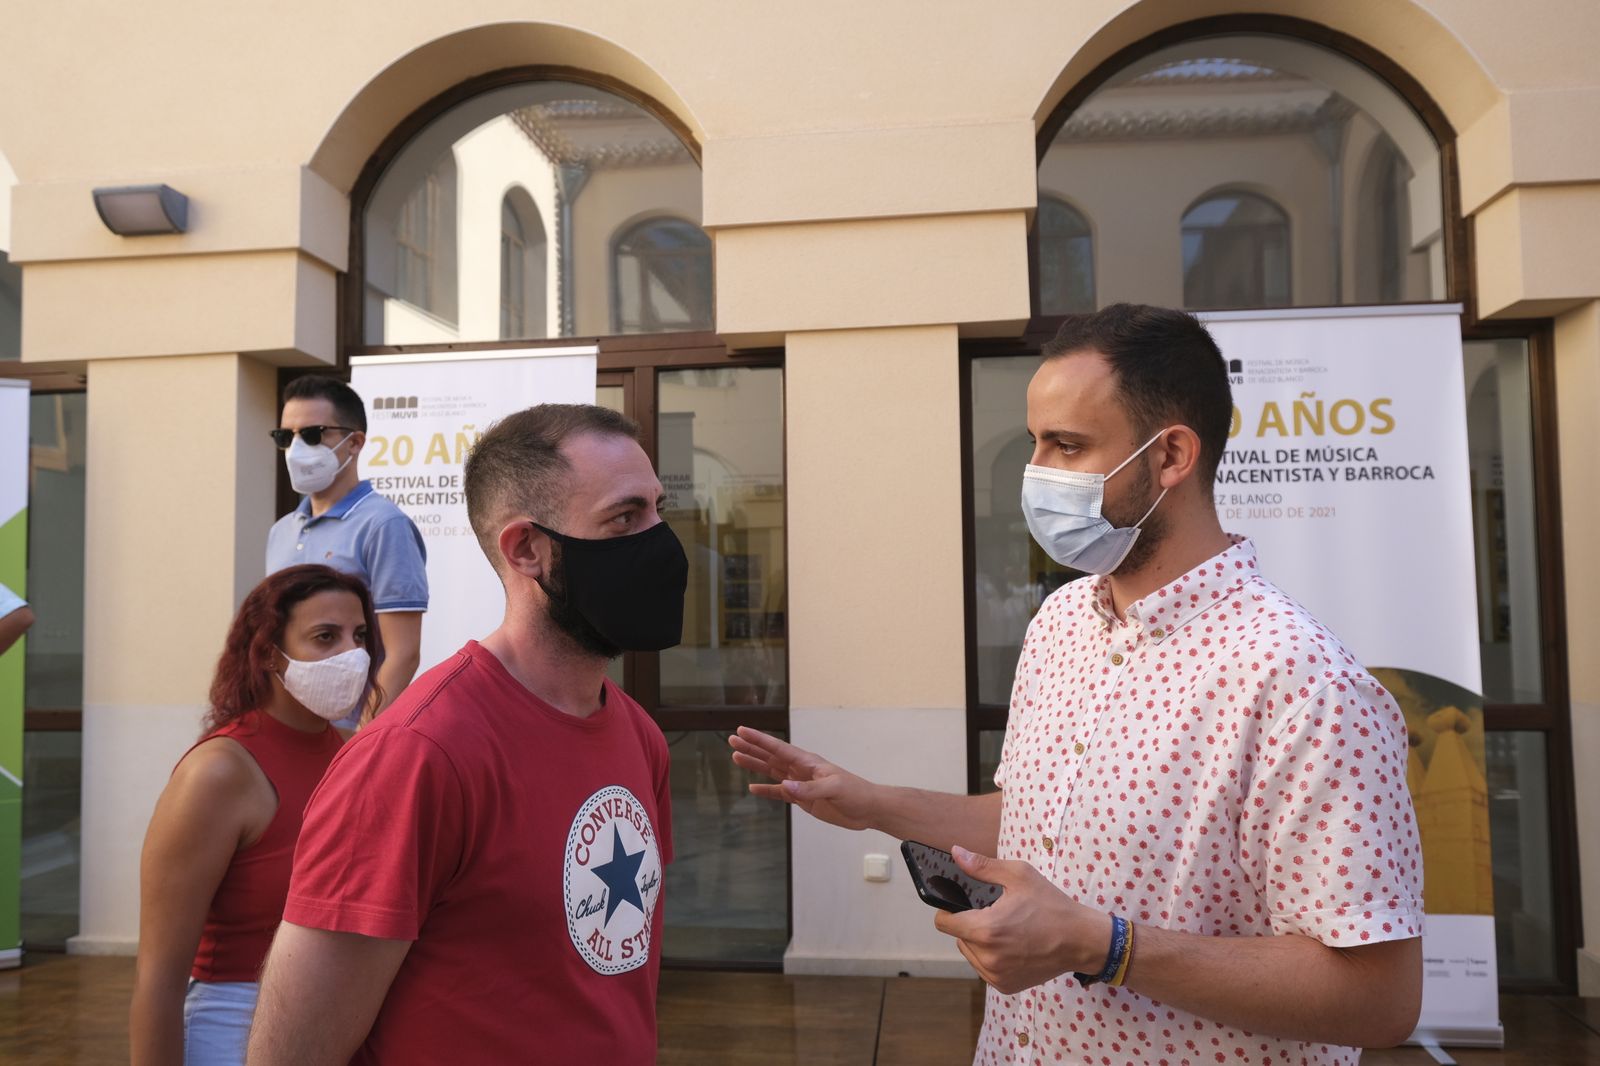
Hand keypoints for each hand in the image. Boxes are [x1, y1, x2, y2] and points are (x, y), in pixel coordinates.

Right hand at [728, 727, 877, 830]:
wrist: (867, 809)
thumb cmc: (855, 793)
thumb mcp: (834, 789)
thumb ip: (809, 788)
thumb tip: (785, 786)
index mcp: (808, 762)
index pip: (778, 748)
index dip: (759, 740)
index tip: (742, 730)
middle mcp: (801, 769)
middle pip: (771, 757)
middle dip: (752, 748)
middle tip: (732, 740)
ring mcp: (801, 784)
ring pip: (772, 772)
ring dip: (755, 766)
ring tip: (736, 758)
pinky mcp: (803, 798)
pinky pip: (780, 793)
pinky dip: (766, 791)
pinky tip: (753, 788)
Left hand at [932, 846, 1110, 994]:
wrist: (1081, 940)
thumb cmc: (1051, 905)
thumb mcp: (1019, 876)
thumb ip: (982, 866)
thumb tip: (956, 853)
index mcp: (985, 929)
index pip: (944, 923)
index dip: (948, 910)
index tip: (962, 905)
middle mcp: (987, 957)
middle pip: (958, 938)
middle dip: (970, 925)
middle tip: (995, 915)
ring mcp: (996, 975)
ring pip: (970, 954)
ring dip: (979, 943)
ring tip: (1005, 930)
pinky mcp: (1005, 986)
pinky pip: (985, 969)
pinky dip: (992, 958)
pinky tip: (1011, 946)